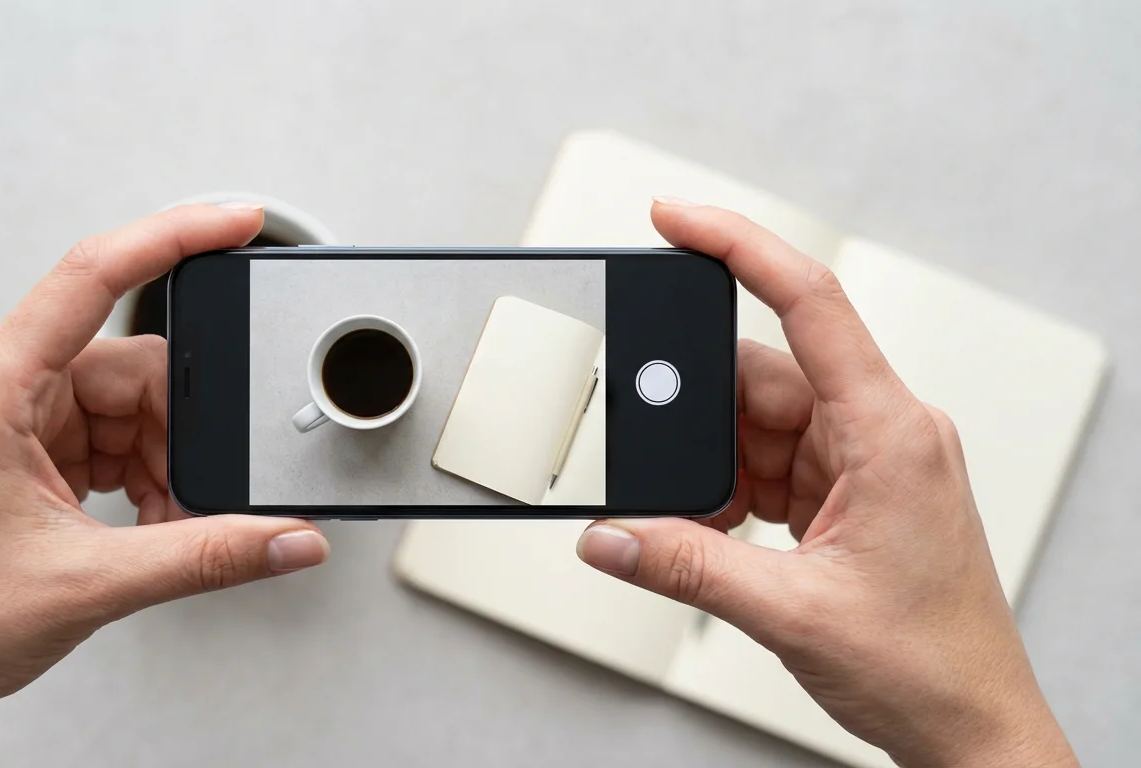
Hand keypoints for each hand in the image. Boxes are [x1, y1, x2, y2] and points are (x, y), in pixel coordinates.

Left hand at [0, 204, 329, 767]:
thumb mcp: (91, 583)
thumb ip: (207, 556)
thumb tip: (285, 537)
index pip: (93, 276)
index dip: (174, 236)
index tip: (236, 220)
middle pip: (131, 365)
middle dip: (180, 428)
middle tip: (198, 487)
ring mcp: (13, 419)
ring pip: (127, 405)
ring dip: (162, 460)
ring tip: (162, 521)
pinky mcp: (26, 449)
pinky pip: (110, 436)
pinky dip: (143, 474)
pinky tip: (146, 517)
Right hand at [576, 198, 1076, 767]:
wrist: (970, 727)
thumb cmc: (929, 665)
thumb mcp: (789, 612)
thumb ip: (685, 565)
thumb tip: (608, 534)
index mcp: (890, 432)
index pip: (810, 301)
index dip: (737, 246)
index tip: (675, 219)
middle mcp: (882, 431)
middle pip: (763, 374)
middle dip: (700, 418)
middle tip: (666, 467)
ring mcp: (865, 460)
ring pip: (758, 421)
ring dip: (717, 467)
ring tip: (710, 526)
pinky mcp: (848, 490)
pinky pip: (769, 460)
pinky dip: (731, 490)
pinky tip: (724, 531)